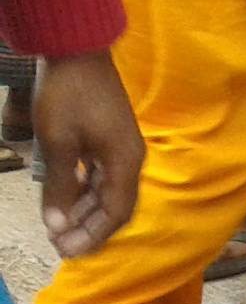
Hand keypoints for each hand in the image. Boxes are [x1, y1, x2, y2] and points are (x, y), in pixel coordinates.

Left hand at [33, 52, 143, 257]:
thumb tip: (57, 225)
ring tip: (60, 225)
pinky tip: (68, 196)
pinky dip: (87, 191)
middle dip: (89, 228)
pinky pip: (103, 175)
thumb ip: (60, 187)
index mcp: (124, 163)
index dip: (92, 236)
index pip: (115, 213)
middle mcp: (130, 160)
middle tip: (60, 245)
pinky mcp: (111, 138)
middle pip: (115, 206)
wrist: (78, 52)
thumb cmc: (68, 96)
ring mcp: (122, 148)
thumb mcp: (58, 144)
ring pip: (108, 191)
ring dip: (86, 211)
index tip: (66, 251)